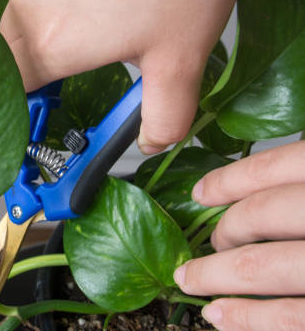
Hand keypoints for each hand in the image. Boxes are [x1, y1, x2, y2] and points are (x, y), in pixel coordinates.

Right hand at [0, 0, 250, 153]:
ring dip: (53, 17)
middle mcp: (30, 0)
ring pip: (27, 4)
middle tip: (78, 62)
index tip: (41, 108)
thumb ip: (165, 115)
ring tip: (106, 9)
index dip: (25, 103)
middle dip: (40, 61)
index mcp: (53, 42)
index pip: (14, 89)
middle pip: (13, 48)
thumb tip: (154, 140)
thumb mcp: (183, 56)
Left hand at [173, 141, 304, 330]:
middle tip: (210, 241)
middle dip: (224, 230)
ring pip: (259, 266)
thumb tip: (267, 189)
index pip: (272, 168)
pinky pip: (285, 317)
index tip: (201, 193)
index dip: (229, 181)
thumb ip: (300, 184)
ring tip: (191, 280)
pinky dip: (245, 317)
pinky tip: (219, 315)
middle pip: (259, 214)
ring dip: (214, 275)